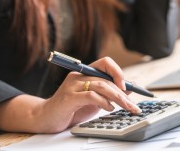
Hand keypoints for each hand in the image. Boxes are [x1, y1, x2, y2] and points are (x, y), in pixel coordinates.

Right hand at [0, 57, 140, 132]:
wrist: (46, 118)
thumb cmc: (72, 108)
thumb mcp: (95, 100)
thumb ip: (109, 92)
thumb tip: (130, 87)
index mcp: (85, 73)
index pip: (106, 62)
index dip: (118, 72)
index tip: (127, 86)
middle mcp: (79, 76)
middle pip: (107, 78)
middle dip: (123, 93)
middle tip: (132, 105)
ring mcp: (73, 85)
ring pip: (101, 85)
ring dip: (117, 97)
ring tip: (124, 107)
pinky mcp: (69, 97)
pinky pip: (91, 95)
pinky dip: (103, 102)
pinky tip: (109, 108)